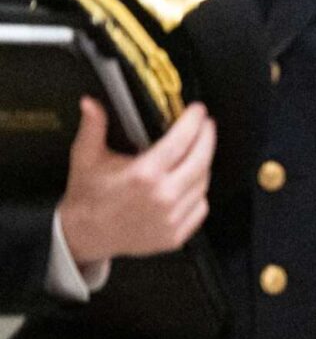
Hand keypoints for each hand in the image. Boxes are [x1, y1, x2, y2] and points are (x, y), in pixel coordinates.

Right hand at [56, 98, 215, 267]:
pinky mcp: (175, 235)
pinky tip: (191, 180)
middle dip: (207, 138)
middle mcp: (163, 197)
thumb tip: (91, 103)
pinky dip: (198, 191)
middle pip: (201, 160)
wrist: (84, 234)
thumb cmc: (88, 195)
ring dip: (203, 163)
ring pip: (203, 183)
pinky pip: (200, 207)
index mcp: (144, 175)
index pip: (181, 141)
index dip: (193, 122)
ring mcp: (171, 219)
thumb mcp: (86, 157)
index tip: (197, 111)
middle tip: (206, 125)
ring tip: (198, 150)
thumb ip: (93, 127)